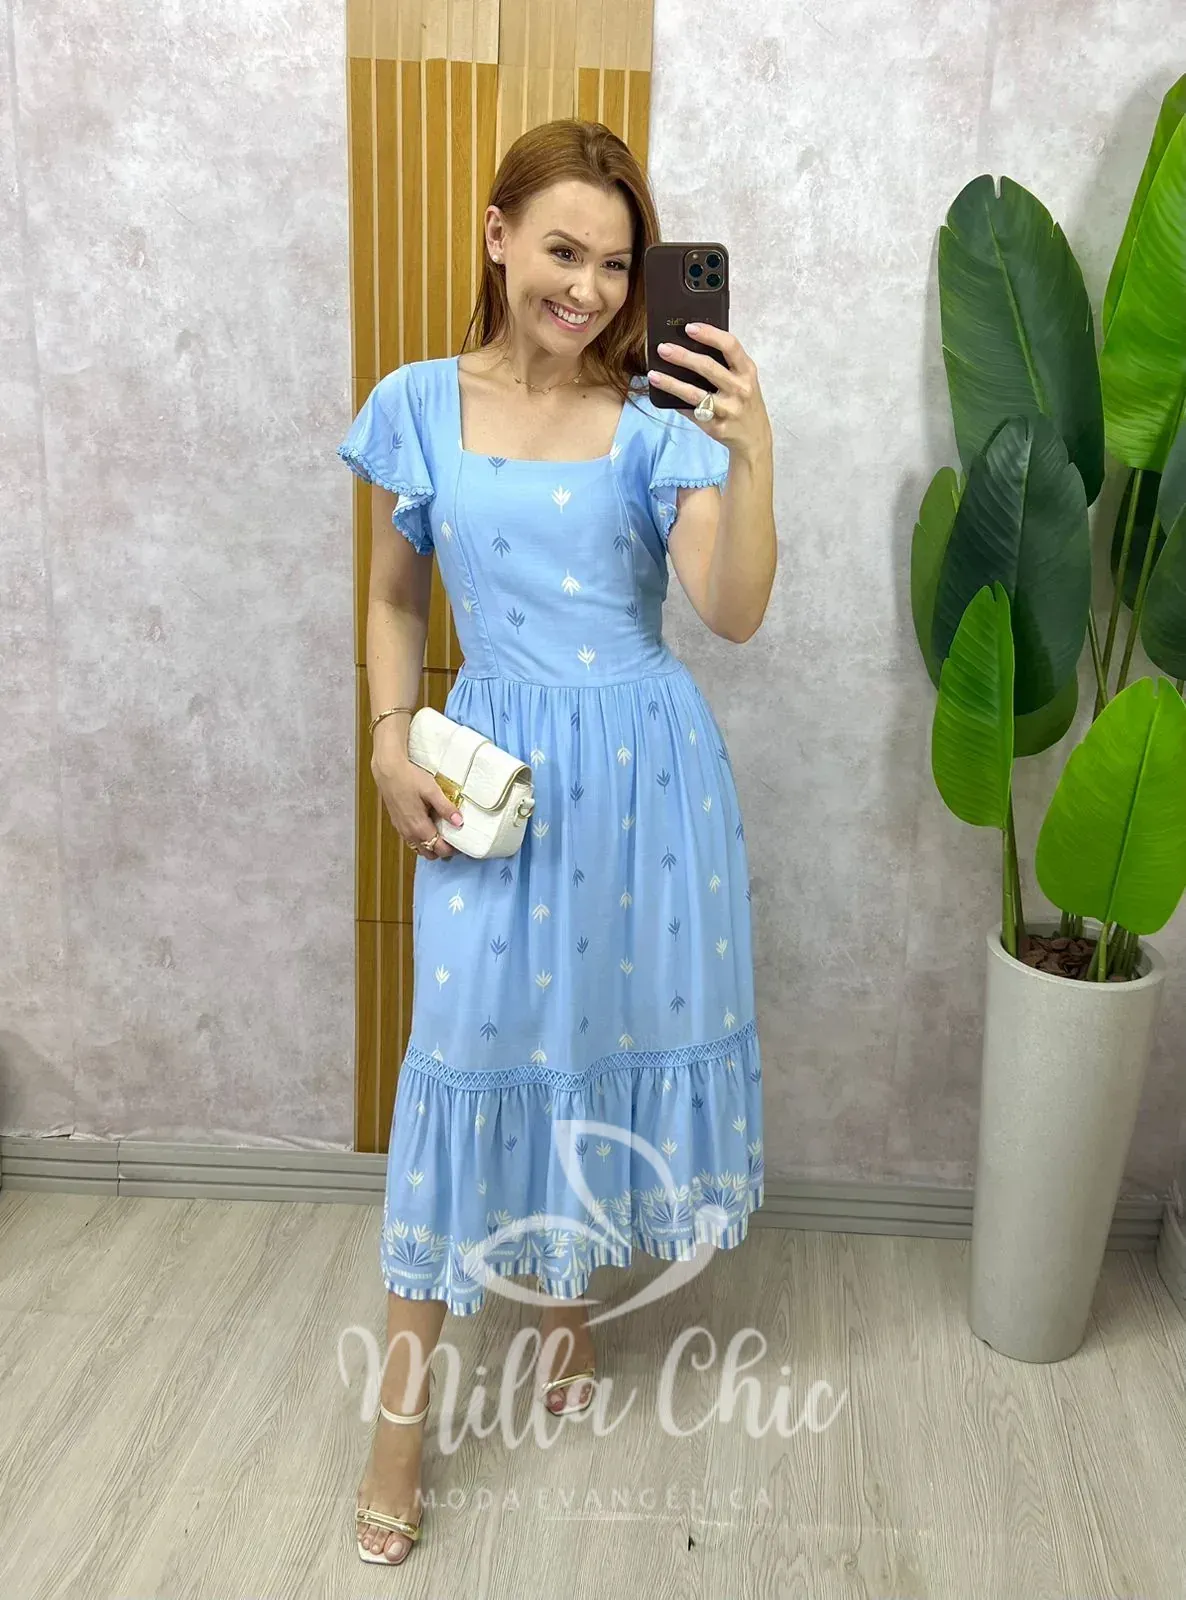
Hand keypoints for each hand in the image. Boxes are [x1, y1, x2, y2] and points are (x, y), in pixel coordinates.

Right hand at [371, 742, 462, 859]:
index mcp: (419, 827)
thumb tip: (459, 822)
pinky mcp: (398, 824)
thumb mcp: (432, 791)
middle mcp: (409, 833)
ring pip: (420, 848)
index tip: (461, 842)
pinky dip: (422, 839)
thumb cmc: (410, 778)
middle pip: (430, 853)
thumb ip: (446, 808)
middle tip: (453, 838)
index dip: (452, 849)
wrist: (388, 770)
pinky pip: (412, 840)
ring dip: (431, 845)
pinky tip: (428, 825)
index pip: (439, 849)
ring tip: (442, 832)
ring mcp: (402, 829)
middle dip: (442, 850)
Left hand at [648, 325, 771, 462]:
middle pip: (708, 367)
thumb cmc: (744, 401)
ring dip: (671, 383)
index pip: (730, 345)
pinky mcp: (717, 428)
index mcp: (747, 371)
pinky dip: (676, 404)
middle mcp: (740, 389)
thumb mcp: (744, 379)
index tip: (689, 328)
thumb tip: (690, 346)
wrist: (755, 438)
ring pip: (695, 394)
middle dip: (683, 356)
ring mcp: (729, 410)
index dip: (709, 334)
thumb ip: (725, 364)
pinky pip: (692, 413)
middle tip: (662, 349)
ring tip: (653, 375)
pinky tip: (664, 396)